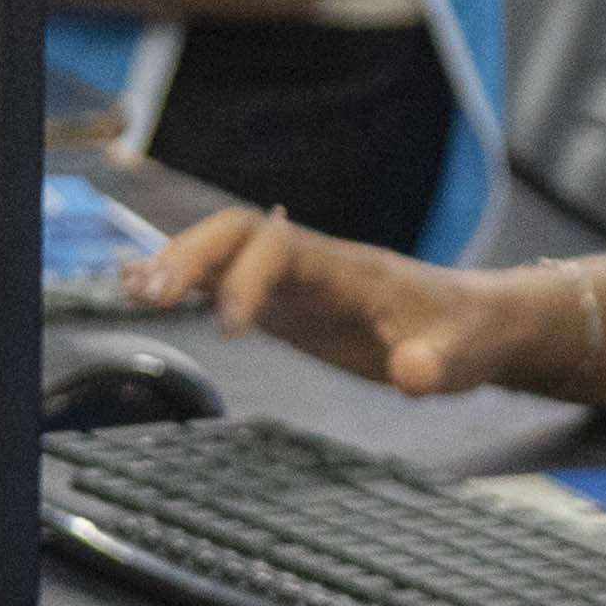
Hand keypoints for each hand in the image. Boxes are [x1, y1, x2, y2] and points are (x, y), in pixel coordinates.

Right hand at [143, 204, 565, 400]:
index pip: (282, 246)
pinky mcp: (284, 305)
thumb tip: (414, 373)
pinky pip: (223, 280)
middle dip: (189, 255)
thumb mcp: (464, 356)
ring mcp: (294, 281)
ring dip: (175, 265)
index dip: (248, 278)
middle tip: (148, 297)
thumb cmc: (467, 335)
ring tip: (130, 293)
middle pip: (237, 231)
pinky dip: (182, 282)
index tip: (232, 330)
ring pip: (222, 250)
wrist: (475, 322)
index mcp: (349, 267)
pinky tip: (139, 291)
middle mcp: (312, 263)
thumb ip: (439, 364)